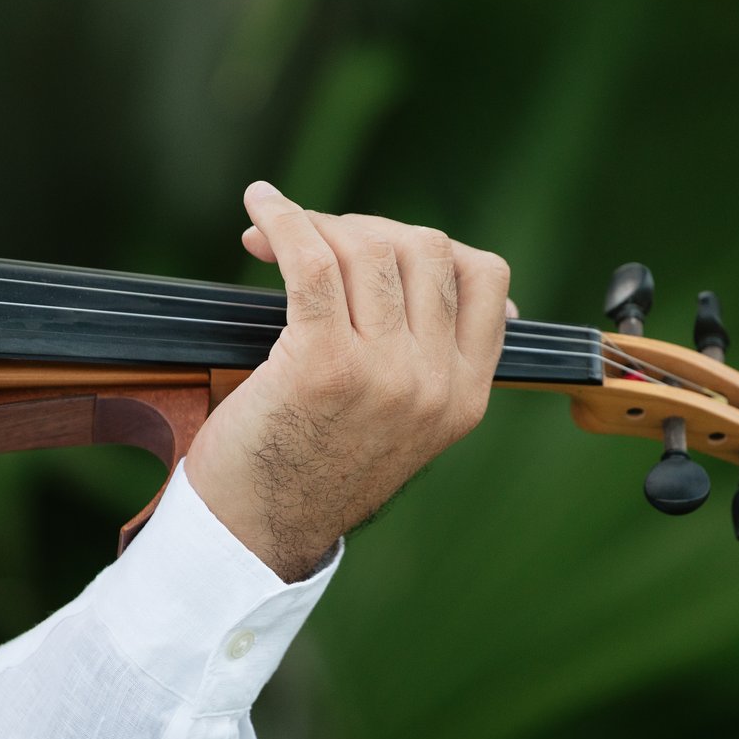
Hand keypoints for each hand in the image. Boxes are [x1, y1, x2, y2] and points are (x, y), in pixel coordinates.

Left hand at [185, 182, 510, 580]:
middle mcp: (435, 385)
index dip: (429, 245)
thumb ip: (429, 357)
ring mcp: (384, 375)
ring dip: (320, 225)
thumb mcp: (402, 422)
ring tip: (277, 233)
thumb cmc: (313, 468)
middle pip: (424, 249)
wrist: (255, 534)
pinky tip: (262, 204)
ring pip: (369, 249)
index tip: (378, 251)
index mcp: (465, 397)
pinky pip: (313, 260)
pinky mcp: (322, 365)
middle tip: (316, 241)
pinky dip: (284, 220)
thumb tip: (453, 271)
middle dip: (366, 227)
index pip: (483, 277)